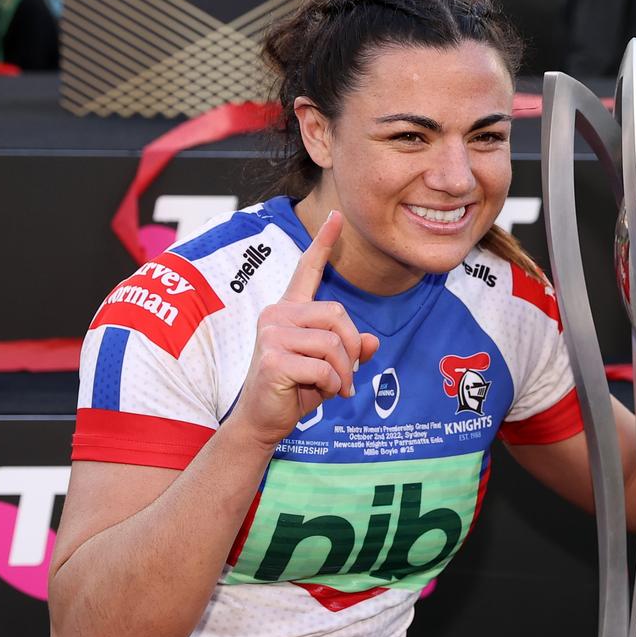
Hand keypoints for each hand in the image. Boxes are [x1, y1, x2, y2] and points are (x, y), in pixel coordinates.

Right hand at [229, 211, 379, 448]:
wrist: (263, 420)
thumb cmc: (294, 390)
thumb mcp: (329, 367)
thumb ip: (349, 350)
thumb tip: (373, 341)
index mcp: (289, 310)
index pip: (307, 269)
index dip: (324, 242)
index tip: (337, 216)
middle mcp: (277, 314)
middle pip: (337, 314)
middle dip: (352, 349)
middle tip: (348, 377)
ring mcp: (271, 334)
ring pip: (333, 343)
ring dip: (344, 372)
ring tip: (337, 388)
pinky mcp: (272, 357)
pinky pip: (323, 366)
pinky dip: (331, 384)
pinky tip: (321, 392)